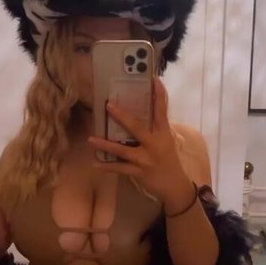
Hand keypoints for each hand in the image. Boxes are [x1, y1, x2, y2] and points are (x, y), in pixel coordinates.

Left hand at [88, 77, 193, 204]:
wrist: (174, 185)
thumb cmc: (168, 159)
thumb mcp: (165, 140)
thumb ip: (154, 127)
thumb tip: (140, 111)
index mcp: (163, 133)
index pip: (162, 110)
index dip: (159, 95)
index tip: (154, 79)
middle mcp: (154, 144)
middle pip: (137, 128)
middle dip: (122, 117)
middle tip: (108, 106)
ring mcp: (146, 160)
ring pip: (122, 151)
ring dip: (105, 145)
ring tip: (91, 139)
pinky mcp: (139, 172)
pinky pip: (119, 169)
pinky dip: (107, 166)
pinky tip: (94, 163)